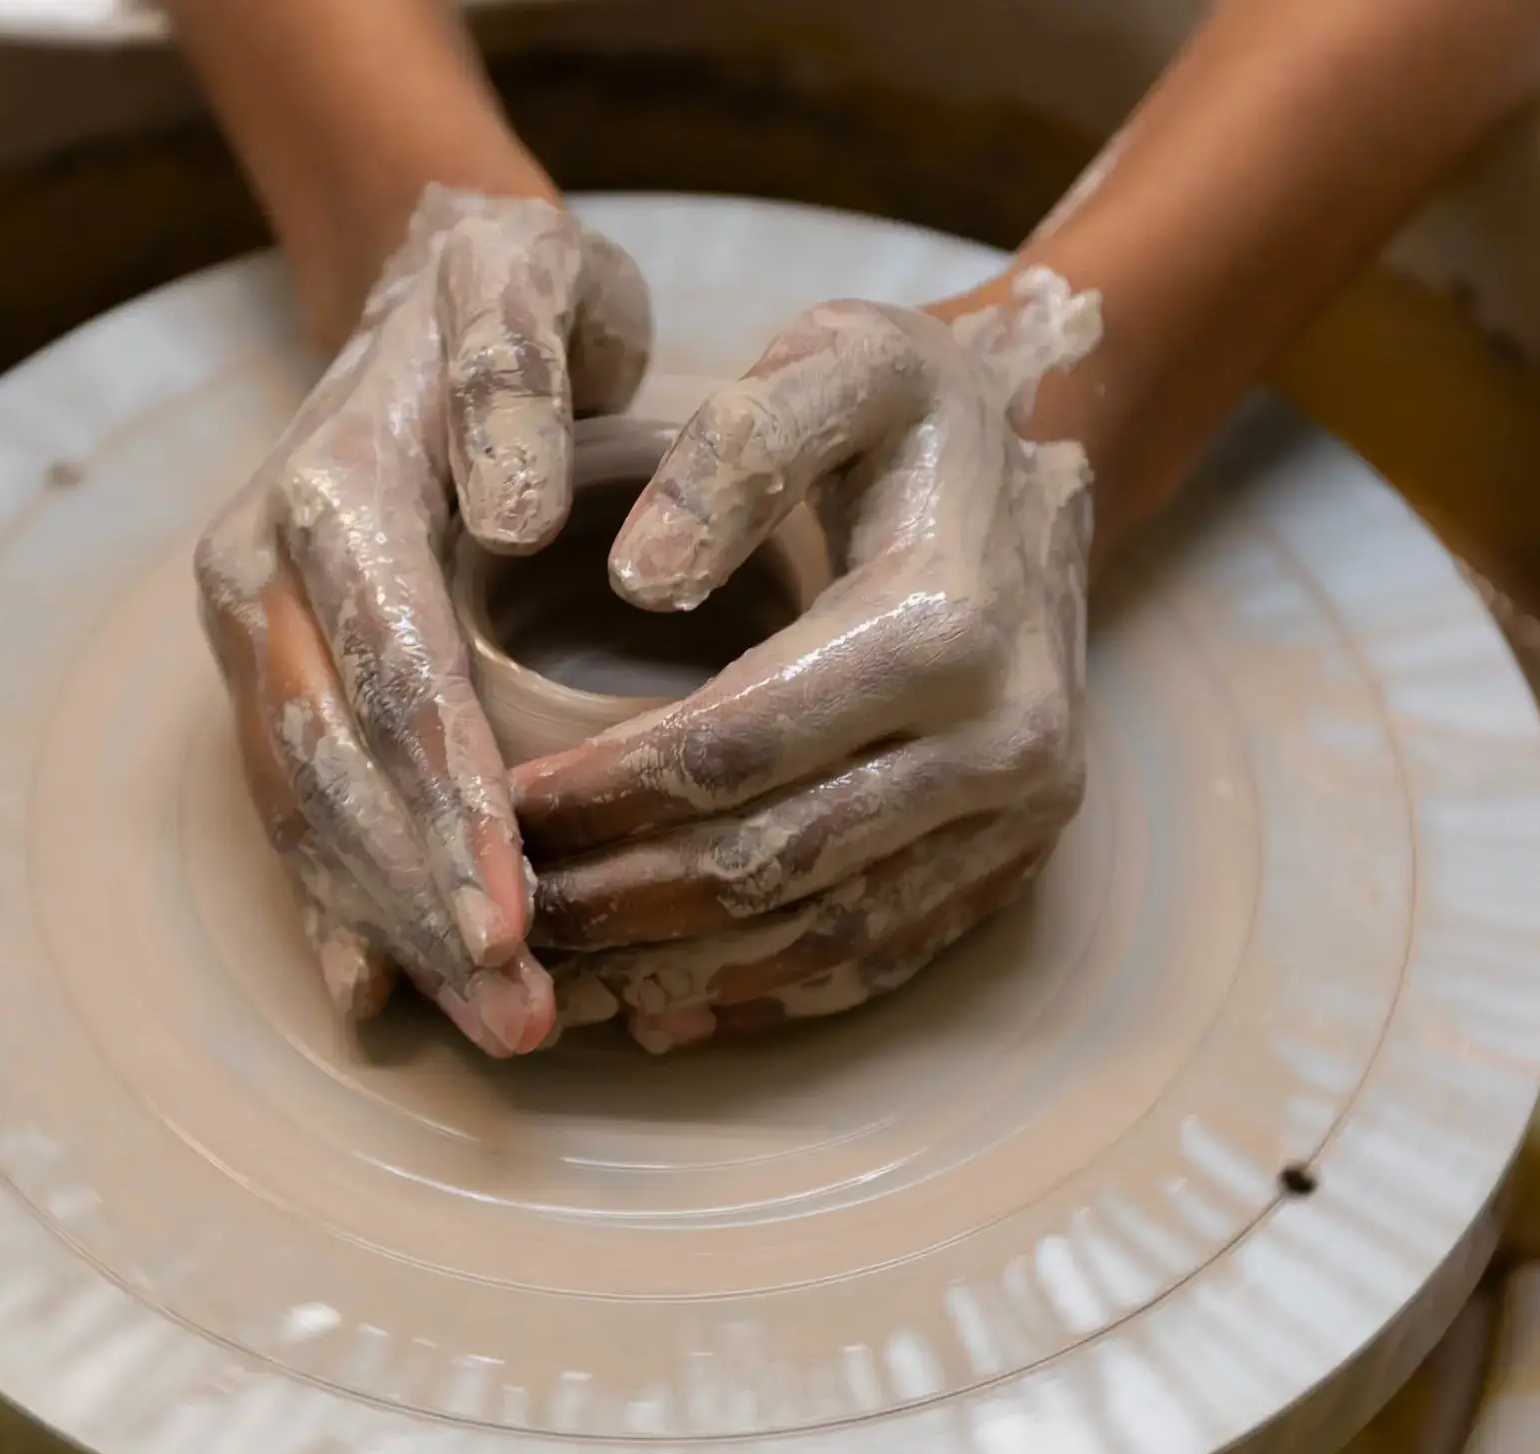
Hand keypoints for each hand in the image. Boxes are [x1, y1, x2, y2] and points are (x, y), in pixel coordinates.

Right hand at [196, 187, 651, 1056]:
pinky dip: (340, 904)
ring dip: (396, 929)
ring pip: (311, 807)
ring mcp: (258, 628)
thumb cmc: (508, 290)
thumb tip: (508, 518)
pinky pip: (297, 804)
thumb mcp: (531, 284)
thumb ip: (515, 383)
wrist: (427, 276)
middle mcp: (265, 571)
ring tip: (503, 1028)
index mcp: (329, 485)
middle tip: (524, 1014)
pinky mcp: (277, 668)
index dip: (447, 799)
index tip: (511, 911)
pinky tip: (381, 998)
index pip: (388, 670)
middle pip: (335, 766)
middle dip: (425, 902)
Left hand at [512, 278, 1101, 1051]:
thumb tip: (643, 582)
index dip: (601, 793)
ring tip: (557, 976)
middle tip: (505, 913)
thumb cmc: (909, 413)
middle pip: (771, 862)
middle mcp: (1004, 741)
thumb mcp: (838, 362)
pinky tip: (662, 1006)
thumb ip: (735, 446)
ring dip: (676, 970)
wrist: (1044, 475)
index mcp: (945, 622)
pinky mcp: (1013, 866)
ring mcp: (1018, 819)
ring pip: (820, 934)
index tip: (494, 807)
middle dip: (618, 900)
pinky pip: (877, 960)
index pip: (732, 746)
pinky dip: (762, 995)